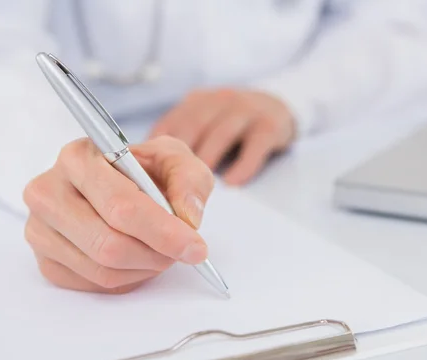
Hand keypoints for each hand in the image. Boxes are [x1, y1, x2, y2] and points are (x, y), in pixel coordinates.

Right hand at [23, 136, 213, 293]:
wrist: (119, 184)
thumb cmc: (144, 171)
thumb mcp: (175, 160)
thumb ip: (189, 179)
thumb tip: (187, 216)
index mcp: (78, 157)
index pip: (120, 205)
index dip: (162, 231)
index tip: (194, 246)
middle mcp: (48, 191)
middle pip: (108, 244)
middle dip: (155, 254)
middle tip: (181, 251)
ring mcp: (39, 228)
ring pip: (102, 269)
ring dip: (145, 268)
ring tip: (161, 251)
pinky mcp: (45, 259)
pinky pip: (93, 284)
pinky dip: (127, 278)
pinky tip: (138, 259)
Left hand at [149, 88, 295, 184]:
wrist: (280, 109)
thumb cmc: (233, 127)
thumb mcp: (204, 126)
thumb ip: (181, 145)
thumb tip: (150, 182)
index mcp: (194, 104)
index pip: (168, 126)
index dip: (154, 153)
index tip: (146, 180)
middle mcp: (217, 101)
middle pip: (192, 128)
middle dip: (177, 160)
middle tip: (168, 190)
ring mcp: (245, 109)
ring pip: (220, 135)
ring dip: (207, 162)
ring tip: (196, 191)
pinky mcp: (270, 124)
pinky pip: (254, 145)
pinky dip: (242, 165)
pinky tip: (232, 183)